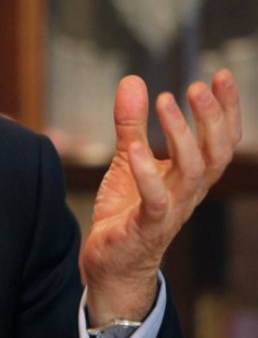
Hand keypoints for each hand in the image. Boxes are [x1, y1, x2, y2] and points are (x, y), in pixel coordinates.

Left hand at [80, 69, 240, 326]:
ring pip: (193, 172)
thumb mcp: (128, 158)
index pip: (221, 139)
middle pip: (216, 153)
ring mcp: (171, 209)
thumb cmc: (127, 210)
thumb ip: (131, 123)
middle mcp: (188, 191)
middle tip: (195, 86)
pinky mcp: (146, 226)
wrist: (112, 262)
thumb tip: (133, 80)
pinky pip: (156, 201)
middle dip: (211, 118)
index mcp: (191, 174)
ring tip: (165, 102)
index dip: (227, 109)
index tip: (220, 75)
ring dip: (182, 135)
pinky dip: (148, 174)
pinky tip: (136, 149)